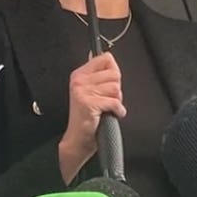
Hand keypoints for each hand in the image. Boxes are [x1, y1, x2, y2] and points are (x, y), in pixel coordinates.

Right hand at [59, 52, 124, 182]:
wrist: (78, 139)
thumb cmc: (86, 117)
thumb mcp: (90, 90)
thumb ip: (99, 74)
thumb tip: (108, 57)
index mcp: (79, 74)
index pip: (106, 58)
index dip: (113, 72)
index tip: (109, 84)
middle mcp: (79, 81)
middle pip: (114, 74)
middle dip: (116, 89)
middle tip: (107, 99)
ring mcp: (83, 91)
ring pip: (116, 88)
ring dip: (116, 101)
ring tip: (107, 107)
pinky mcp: (89, 103)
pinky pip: (115, 102)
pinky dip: (118, 111)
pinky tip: (112, 114)